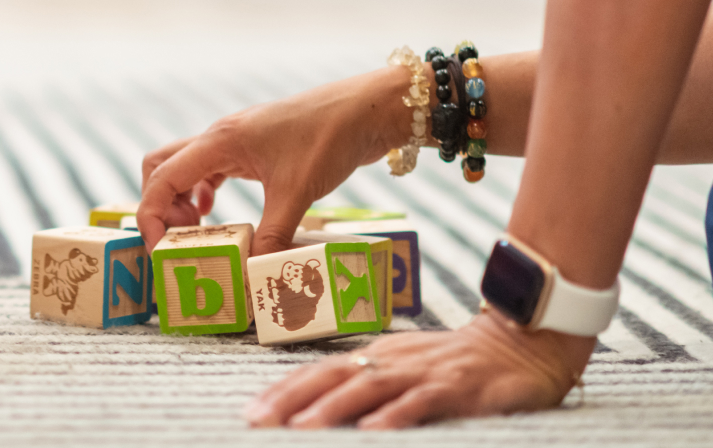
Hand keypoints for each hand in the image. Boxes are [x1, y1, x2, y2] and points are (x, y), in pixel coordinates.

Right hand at [138, 66, 408, 254]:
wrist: (363, 110)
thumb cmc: (328, 139)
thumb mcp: (299, 193)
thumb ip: (272, 235)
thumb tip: (252, 274)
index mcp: (220, 142)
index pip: (163, 176)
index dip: (152, 215)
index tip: (160, 249)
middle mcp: (219, 137)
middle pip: (162, 166)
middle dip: (161, 205)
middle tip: (181, 239)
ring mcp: (235, 140)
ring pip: (185, 167)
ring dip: (181, 199)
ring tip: (198, 233)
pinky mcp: (252, 147)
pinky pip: (210, 168)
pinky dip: (203, 192)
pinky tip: (216, 213)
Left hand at [245, 312, 591, 427]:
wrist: (521, 343)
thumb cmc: (457, 365)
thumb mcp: (408, 372)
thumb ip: (372, 387)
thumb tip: (324, 412)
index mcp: (376, 356)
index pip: (319, 372)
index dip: (284, 392)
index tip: (252, 414)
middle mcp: (391, 360)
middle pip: (331, 376)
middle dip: (291, 400)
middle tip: (257, 423)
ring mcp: (422, 372)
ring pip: (368, 388)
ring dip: (332, 409)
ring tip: (301, 429)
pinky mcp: (457, 388)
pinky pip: (421, 403)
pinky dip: (396, 416)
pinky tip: (374, 431)